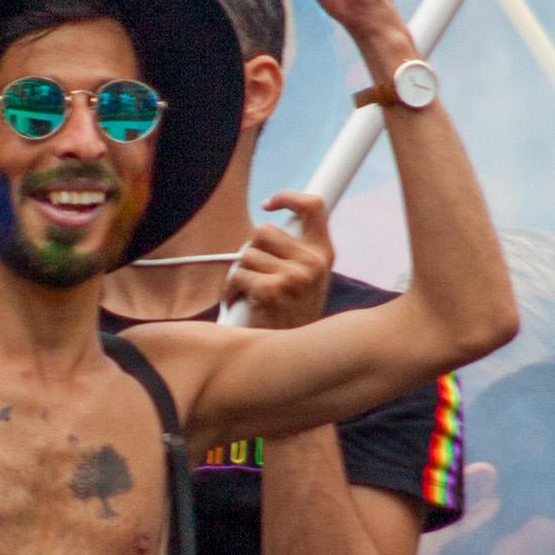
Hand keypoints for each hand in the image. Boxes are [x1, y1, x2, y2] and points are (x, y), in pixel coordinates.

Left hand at [225, 192, 336, 328]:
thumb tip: (272, 217)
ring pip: (246, 253)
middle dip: (252, 250)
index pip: (313, 206)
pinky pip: (237, 274)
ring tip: (251, 294)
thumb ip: (296, 250)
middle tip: (256, 274)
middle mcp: (313, 263)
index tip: (268, 205)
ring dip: (240, 274)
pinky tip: (242, 304)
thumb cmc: (290, 313)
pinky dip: (231, 290)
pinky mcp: (272, 290)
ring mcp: (294, 276)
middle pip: (263, 229)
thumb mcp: (306, 279)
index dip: (288, 197)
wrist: (291, 356)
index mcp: (323, 254)